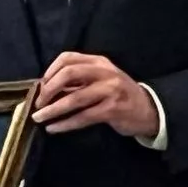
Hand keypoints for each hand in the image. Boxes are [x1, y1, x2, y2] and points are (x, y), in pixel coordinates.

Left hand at [32, 52, 158, 137]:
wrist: (149, 109)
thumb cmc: (119, 94)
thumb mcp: (102, 79)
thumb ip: (79, 80)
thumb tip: (46, 89)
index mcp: (99, 62)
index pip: (68, 58)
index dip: (50, 71)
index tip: (41, 86)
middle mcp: (104, 72)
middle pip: (69, 73)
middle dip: (49, 89)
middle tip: (38, 103)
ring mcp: (110, 90)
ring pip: (74, 98)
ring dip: (52, 110)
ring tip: (39, 118)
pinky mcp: (112, 109)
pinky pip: (83, 117)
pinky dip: (65, 124)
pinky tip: (54, 128)